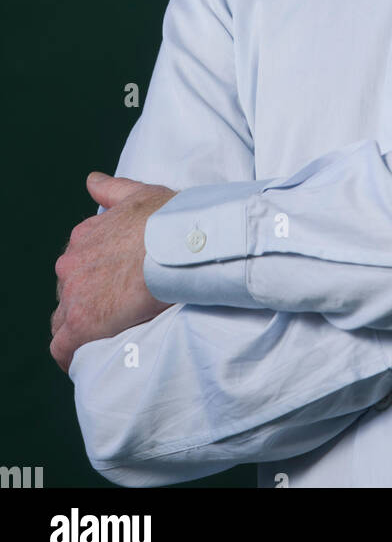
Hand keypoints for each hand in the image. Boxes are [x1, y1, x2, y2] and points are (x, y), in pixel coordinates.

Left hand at [50, 172, 177, 373]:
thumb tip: (92, 181)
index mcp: (84, 236)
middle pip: (69, 293)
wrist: (178, 243)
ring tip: (106, 340)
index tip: (113, 289)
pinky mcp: (81, 323)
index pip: (77, 265)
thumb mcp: (139, 193)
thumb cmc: (168, 219)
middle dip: (87, 304)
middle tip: (116, 314)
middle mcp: (71, 263)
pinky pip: (63, 348)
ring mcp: (74, 294)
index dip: (94, 280)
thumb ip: (112, 189)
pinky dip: (72, 356)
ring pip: (63, 321)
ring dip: (79, 331)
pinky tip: (87, 360)